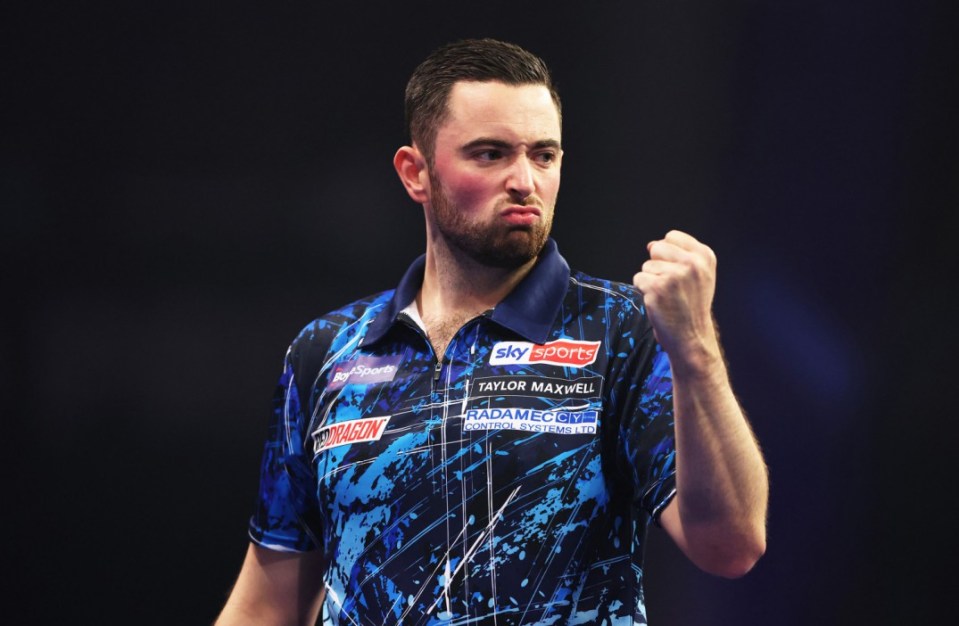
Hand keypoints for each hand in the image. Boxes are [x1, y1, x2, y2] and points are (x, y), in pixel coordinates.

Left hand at [632, 230, 719, 369]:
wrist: (692, 337)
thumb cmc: (691, 306)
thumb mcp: (698, 275)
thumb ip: (679, 255)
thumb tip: (650, 244)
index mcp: (704, 256)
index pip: (672, 236)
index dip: (668, 254)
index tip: (678, 272)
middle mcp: (692, 263)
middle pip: (656, 248)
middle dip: (658, 266)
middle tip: (672, 287)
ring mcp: (674, 275)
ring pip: (646, 266)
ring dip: (651, 281)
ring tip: (667, 297)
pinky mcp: (657, 288)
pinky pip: (638, 279)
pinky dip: (643, 291)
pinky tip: (658, 302)